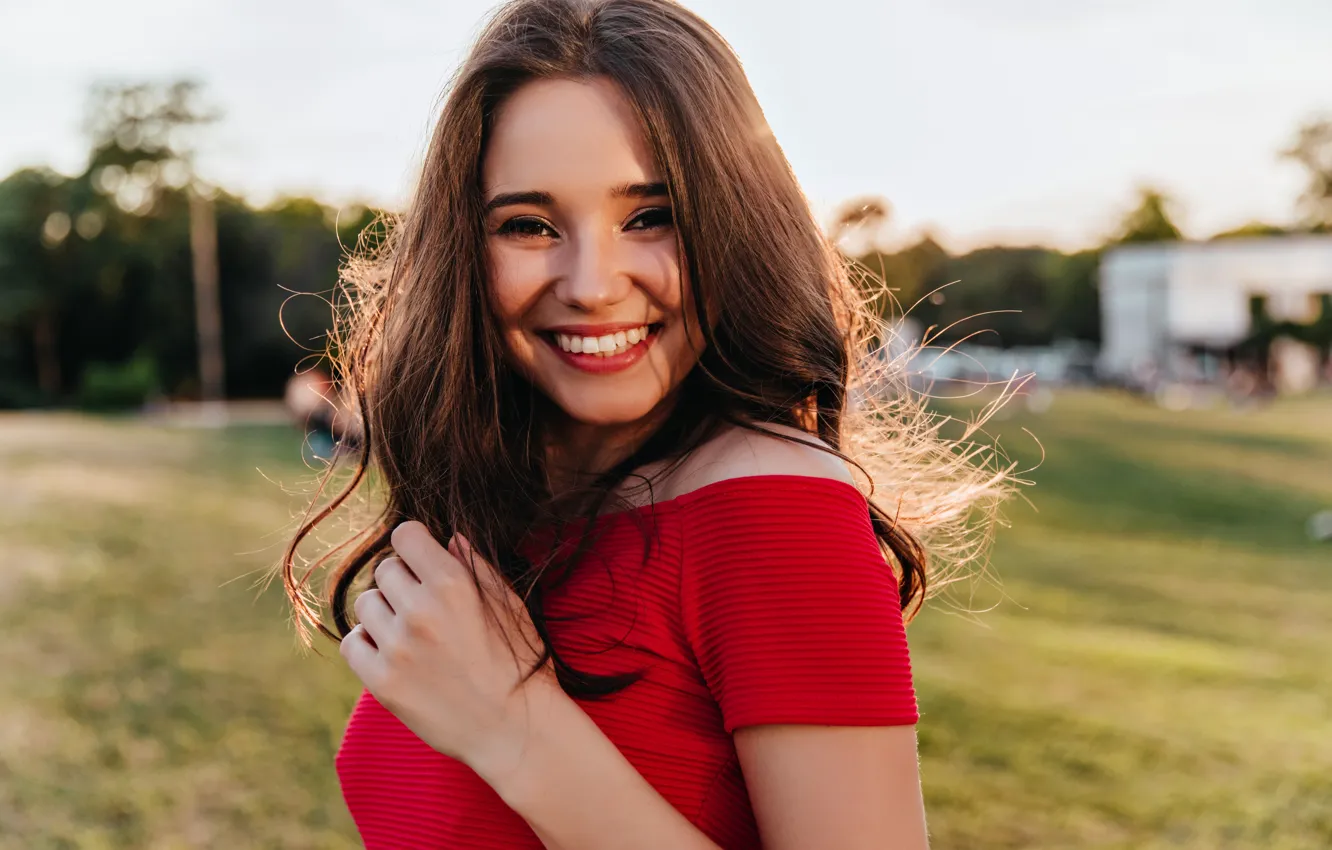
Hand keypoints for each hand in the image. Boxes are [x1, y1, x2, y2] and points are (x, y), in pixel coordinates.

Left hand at [340, 521, 561, 777]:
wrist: (513, 728)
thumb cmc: (518, 662)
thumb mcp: (509, 605)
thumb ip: (476, 567)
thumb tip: (448, 539)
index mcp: (453, 584)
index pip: (405, 535)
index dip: (415, 546)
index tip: (422, 562)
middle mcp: (420, 611)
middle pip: (385, 569)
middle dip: (403, 581)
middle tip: (424, 606)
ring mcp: (398, 648)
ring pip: (366, 604)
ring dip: (384, 612)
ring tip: (410, 632)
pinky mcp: (383, 682)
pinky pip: (352, 643)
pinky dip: (368, 643)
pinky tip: (391, 652)